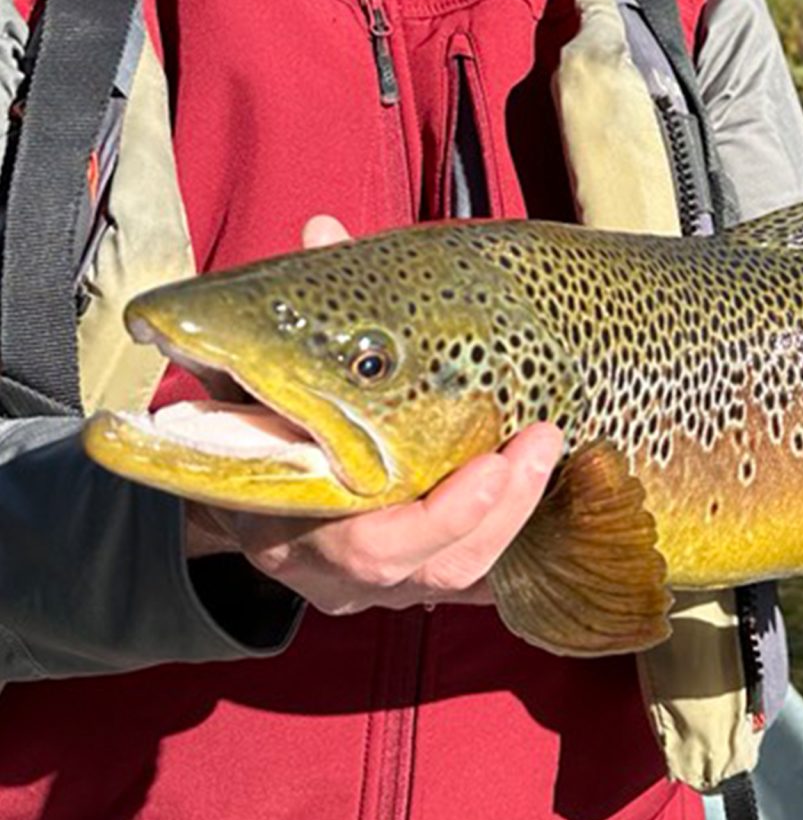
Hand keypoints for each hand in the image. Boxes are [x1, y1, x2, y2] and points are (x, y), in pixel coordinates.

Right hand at [184, 214, 563, 616]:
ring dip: (514, 519)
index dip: (443, 516)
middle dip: (496, 513)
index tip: (493, 462)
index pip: (372, 546)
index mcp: (286, 523)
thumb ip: (293, 315)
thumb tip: (324, 231)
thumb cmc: (253, 419)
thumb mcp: (259, 374)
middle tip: (541, 445)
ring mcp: (372, 588)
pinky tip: (556, 505)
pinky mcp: (408, 584)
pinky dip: (514, 547)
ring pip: (458, 579)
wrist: (229, 486)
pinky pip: (473, 585)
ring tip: (546, 451)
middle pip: (433, 570)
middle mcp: (332, 571)